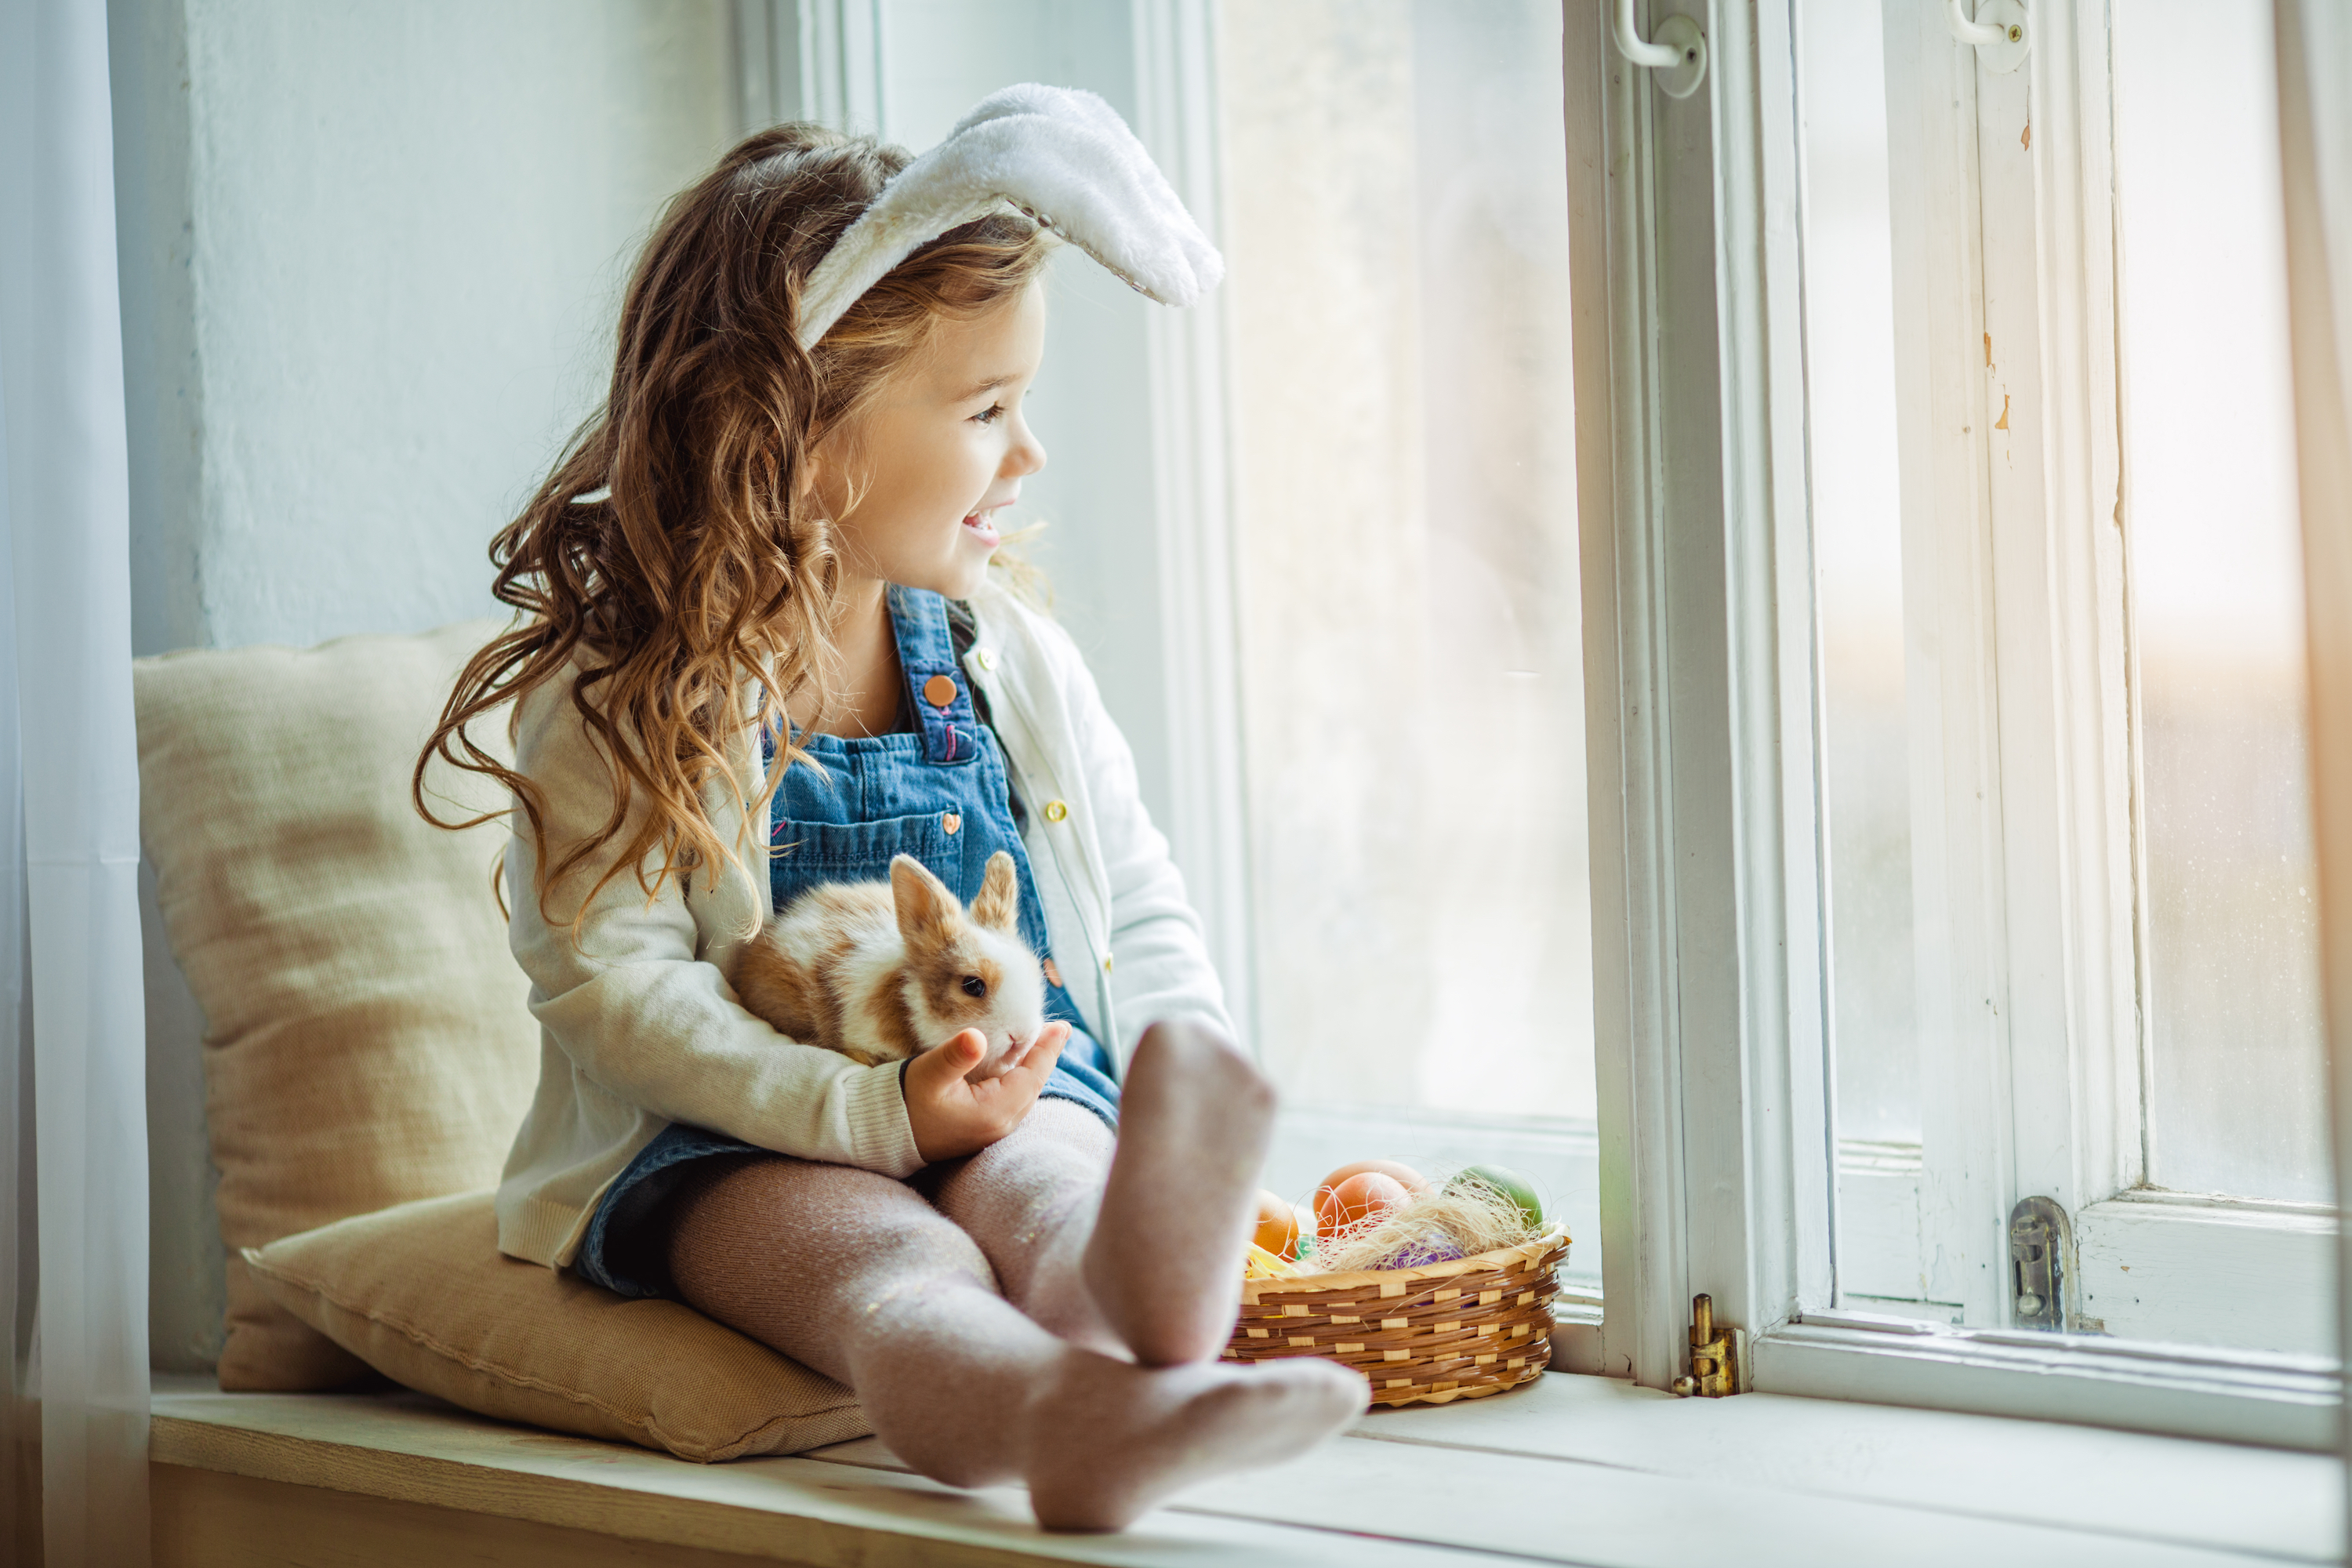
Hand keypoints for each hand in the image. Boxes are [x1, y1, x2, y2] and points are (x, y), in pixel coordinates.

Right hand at [904, 1022, 1069, 1163]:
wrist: (885, 1133)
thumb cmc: (906, 1102)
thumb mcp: (929, 1074)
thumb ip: (955, 1056)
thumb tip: (977, 1037)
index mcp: (992, 1112)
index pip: (1031, 1076)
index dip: (1047, 1050)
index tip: (1062, 1027)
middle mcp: (999, 1125)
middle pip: (1032, 1085)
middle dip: (1045, 1055)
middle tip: (1059, 1029)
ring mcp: (992, 1129)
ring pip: (1024, 1092)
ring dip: (1034, 1066)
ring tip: (1045, 1041)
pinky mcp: (983, 1127)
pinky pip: (1012, 1098)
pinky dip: (1020, 1077)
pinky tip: (1019, 1062)